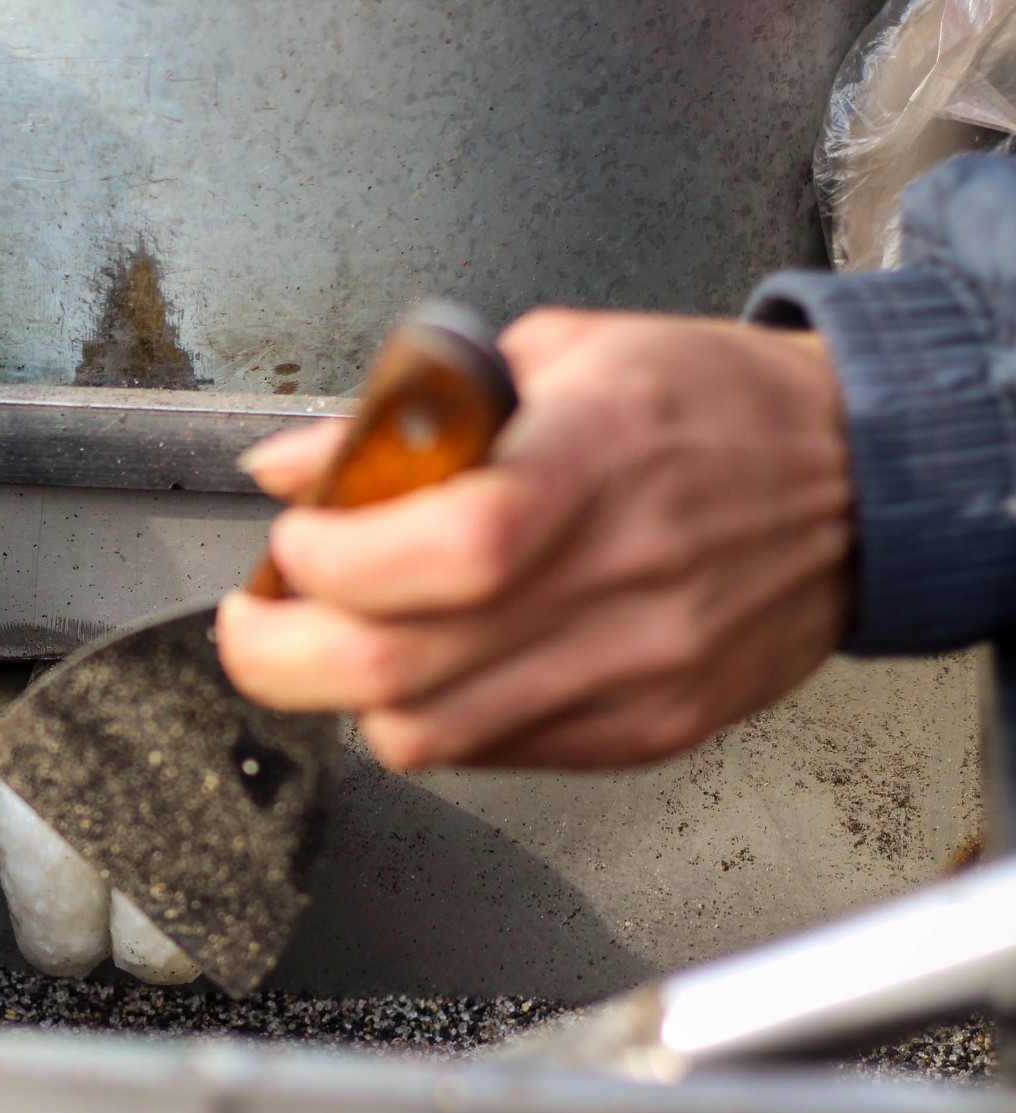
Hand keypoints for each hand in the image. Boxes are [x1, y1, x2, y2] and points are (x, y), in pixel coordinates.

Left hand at [216, 310, 853, 769]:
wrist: (860, 483)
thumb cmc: (708, 406)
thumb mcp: (559, 355)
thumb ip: (408, 416)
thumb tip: (287, 465)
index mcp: (597, 459)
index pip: (451, 546)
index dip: (337, 558)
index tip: (294, 539)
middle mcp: (620, 579)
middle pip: (399, 668)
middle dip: (278, 653)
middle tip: (253, 621)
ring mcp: (635, 670)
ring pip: (424, 733)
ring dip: (346, 692)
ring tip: (343, 634)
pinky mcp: (644, 729)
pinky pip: (489, 754)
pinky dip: (429, 716)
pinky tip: (435, 661)